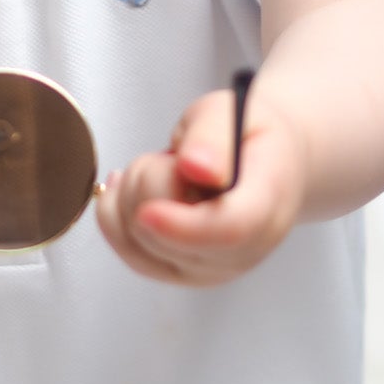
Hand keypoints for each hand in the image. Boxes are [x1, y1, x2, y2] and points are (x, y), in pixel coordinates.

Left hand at [95, 85, 308, 284]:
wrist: (267, 162)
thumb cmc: (248, 136)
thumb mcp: (232, 111)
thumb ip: (212, 136)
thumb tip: (195, 166)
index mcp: (267, 205)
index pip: (229, 231)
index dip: (183, 226)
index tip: (148, 210)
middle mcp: (244, 250)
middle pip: (169, 235)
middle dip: (149, 181)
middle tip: (172, 157)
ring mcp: (211, 269)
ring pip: (139, 241)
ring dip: (132, 195)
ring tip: (163, 170)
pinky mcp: (180, 272)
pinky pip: (126, 248)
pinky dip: (115, 212)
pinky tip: (133, 188)